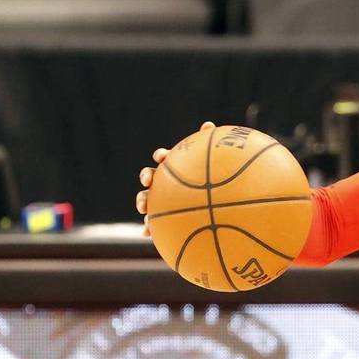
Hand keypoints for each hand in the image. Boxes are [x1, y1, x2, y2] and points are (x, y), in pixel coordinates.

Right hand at [136, 121, 214, 236]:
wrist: (215, 209)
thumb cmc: (214, 185)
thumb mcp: (215, 168)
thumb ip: (210, 148)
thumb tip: (208, 124)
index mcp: (176, 169)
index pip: (165, 158)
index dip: (161, 156)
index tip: (162, 157)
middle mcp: (166, 183)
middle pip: (150, 177)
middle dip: (147, 176)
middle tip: (148, 180)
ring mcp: (162, 201)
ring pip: (146, 199)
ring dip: (142, 201)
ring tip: (144, 208)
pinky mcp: (162, 219)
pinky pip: (152, 224)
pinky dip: (148, 228)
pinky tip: (147, 234)